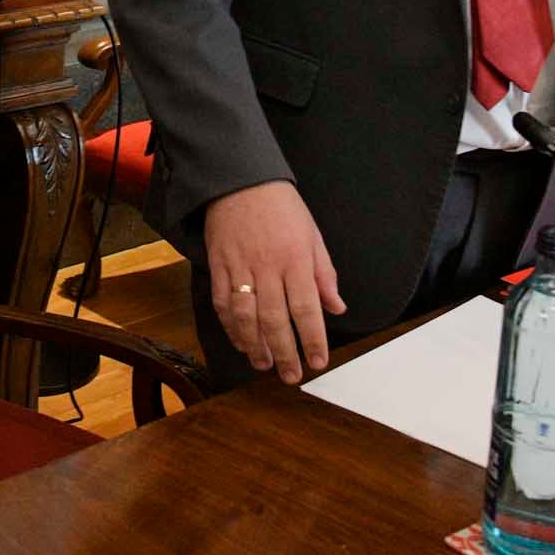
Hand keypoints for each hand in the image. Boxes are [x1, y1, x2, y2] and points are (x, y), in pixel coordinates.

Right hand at [201, 179, 345, 379]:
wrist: (238, 179)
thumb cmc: (280, 205)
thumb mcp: (312, 235)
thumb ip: (324, 274)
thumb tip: (336, 307)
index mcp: (295, 259)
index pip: (306, 308)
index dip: (312, 339)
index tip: (318, 361)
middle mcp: (267, 267)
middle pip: (275, 319)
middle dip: (284, 352)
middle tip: (291, 375)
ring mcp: (239, 267)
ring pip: (245, 316)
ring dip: (255, 345)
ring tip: (264, 363)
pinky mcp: (218, 265)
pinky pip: (222, 303)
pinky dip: (230, 326)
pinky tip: (240, 341)